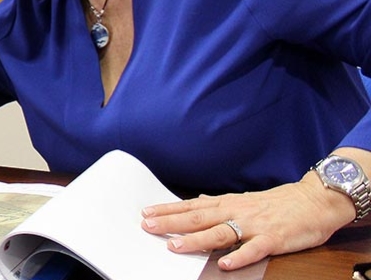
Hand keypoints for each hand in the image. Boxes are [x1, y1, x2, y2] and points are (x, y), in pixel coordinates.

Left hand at [140, 173, 354, 269]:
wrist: (315, 200)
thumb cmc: (279, 202)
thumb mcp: (245, 198)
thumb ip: (221, 202)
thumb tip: (200, 198)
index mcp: (229, 203)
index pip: (192, 206)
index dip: (168, 210)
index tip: (146, 213)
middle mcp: (237, 212)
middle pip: (198, 218)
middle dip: (171, 222)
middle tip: (148, 227)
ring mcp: (254, 226)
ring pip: (220, 233)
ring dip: (196, 240)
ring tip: (175, 246)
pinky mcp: (273, 239)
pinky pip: (253, 250)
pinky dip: (238, 256)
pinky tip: (223, 263)